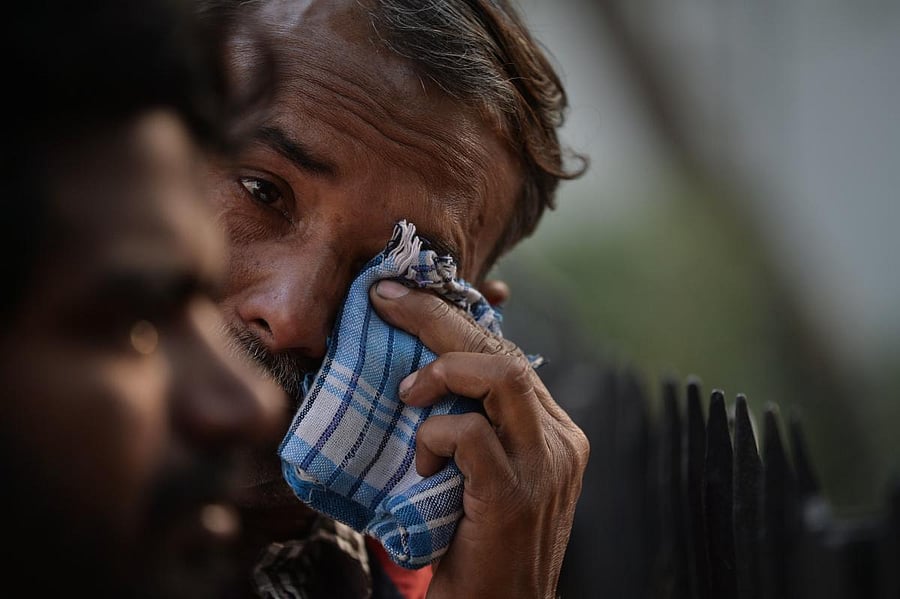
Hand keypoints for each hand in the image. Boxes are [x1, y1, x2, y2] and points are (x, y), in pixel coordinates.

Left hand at [370, 280, 589, 598]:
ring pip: (501, 376)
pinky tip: (422, 463)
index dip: (454, 320)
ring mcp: (545, 466)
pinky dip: (436, 436)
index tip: (403, 298)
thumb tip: (419, 376)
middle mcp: (558, 440)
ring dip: (442, 371)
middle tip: (387, 299)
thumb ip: (470, 428)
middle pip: (502, 352)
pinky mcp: (517, 495)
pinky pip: (472, 435)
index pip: (507, 355)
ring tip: (407, 394)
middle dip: (438, 316)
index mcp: (551, 430)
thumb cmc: (476, 544)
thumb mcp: (479, 475)